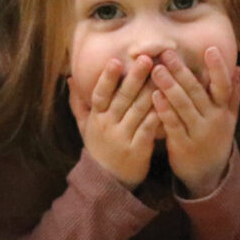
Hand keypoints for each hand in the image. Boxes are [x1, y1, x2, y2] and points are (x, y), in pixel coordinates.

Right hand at [69, 55, 160, 189]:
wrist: (107, 180)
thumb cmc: (98, 148)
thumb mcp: (84, 126)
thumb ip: (78, 102)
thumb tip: (70, 79)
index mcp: (96, 118)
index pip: (100, 94)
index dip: (107, 78)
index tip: (115, 60)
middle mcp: (108, 126)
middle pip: (122, 98)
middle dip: (135, 77)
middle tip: (148, 59)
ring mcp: (123, 137)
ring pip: (138, 110)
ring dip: (151, 91)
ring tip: (164, 74)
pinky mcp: (138, 149)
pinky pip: (149, 128)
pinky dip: (158, 114)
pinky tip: (169, 101)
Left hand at [151, 47, 239, 196]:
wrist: (208, 173)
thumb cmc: (214, 137)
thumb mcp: (228, 117)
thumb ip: (233, 94)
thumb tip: (238, 67)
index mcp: (223, 110)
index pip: (223, 86)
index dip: (218, 68)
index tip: (209, 49)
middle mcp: (213, 120)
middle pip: (198, 92)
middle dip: (182, 71)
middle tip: (167, 53)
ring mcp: (198, 133)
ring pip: (184, 106)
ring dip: (170, 86)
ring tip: (156, 70)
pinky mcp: (183, 145)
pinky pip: (173, 125)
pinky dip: (164, 110)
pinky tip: (154, 96)